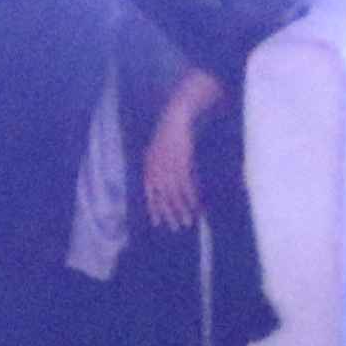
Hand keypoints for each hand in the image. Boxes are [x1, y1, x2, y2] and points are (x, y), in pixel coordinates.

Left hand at [142, 79, 215, 230]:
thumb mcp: (156, 152)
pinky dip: (192, 197)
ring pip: (176, 196)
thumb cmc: (167, 134)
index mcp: (149, 169)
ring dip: (183, 210)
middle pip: (164, 199)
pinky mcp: (182, 164)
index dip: (155, 209)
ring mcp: (169, 169)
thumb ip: (156, 168)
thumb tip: (160, 184)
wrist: (175, 118)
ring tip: (189, 221)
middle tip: (177, 227)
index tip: (159, 223)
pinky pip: (187, 186)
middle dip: (171, 214)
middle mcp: (157, 172)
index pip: (150, 195)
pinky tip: (197, 206)